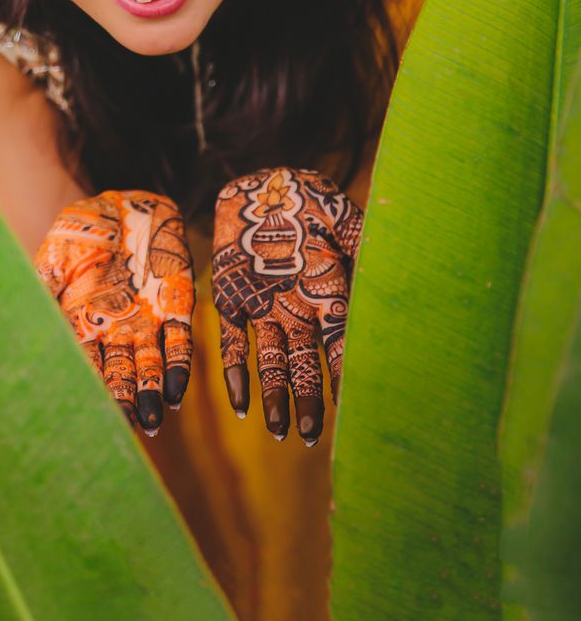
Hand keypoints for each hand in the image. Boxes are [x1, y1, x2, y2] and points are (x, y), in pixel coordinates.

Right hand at [33, 190, 195, 435]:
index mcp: (85, 322)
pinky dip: (178, 368)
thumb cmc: (85, 227)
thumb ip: (44, 284)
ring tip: (152, 419)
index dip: (89, 392)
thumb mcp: (56, 252)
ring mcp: (148, 320)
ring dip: (151, 393)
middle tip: (126, 429)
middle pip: (121, 375)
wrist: (124, 202)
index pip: (87, 367)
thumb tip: (27, 316)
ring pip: (150, 367)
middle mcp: (117, 329)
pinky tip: (177, 392)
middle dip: (124, 403)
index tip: (87, 419)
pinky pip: (179, 342)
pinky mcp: (176, 304)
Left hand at [211, 168, 362, 445]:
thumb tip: (387, 266)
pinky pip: (233, 343)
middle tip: (312, 435)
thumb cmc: (308, 199)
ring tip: (281, 431)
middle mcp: (297, 307)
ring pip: (273, 362)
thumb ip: (360, 245)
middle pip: (306, 364)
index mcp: (327, 292)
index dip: (345, 374)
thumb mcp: (340, 218)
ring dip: (276, 396)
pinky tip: (240, 406)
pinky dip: (237, 374)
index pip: (340, 343)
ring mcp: (265, 306)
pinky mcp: (232, 299)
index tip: (353, 406)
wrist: (263, 185)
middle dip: (309, 399)